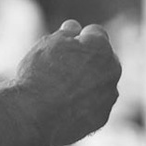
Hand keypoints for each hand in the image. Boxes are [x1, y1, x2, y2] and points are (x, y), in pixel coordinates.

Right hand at [7, 19, 121, 145]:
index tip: (61, 48)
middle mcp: (112, 70)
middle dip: (87, 60)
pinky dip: (83, 105)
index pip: (95, 33)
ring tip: (60, 91)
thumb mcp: (47, 45)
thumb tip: (74, 28)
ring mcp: (109, 96)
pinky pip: (94, 106)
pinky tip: (63, 108)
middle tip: (60, 69)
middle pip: (102, 59)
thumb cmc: (39, 75)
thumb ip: (65, 34)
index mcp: (101, 47)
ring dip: (87, 84)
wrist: (33, 116)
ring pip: (100, 84)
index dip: (77, 38)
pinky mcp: (101, 117)